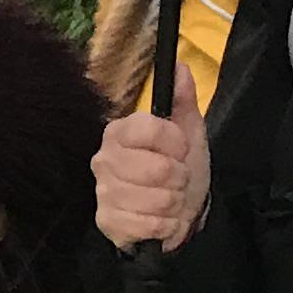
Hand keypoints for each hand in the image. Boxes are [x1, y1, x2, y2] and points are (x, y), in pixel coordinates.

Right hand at [93, 66, 208, 251]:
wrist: (182, 212)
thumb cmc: (181, 168)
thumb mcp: (189, 131)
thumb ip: (182, 99)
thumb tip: (180, 67)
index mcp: (120, 131)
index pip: (150, 128)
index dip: (175, 142)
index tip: (180, 149)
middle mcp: (104, 159)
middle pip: (157, 168)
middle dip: (178, 178)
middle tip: (175, 179)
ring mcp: (103, 192)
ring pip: (156, 198)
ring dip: (173, 203)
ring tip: (169, 199)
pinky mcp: (107, 222)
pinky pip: (148, 224)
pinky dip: (164, 225)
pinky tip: (161, 220)